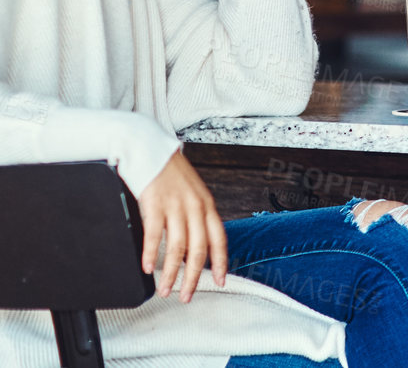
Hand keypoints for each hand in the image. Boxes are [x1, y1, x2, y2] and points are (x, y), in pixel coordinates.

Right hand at [138, 151, 226, 301]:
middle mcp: (195, 207)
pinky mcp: (155, 203)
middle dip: (194, 277)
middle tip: (187, 296)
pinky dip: (151, 254)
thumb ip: (195, 217)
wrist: (151, 149)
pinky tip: (148, 268)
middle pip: (198, 250)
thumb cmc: (170, 173)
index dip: (221, 263)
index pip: (219, 239)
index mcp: (207, 205)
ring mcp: (175, 205)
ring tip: (166, 289)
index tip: (220, 281)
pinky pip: (154, 235)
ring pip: (178, 248)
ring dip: (171, 273)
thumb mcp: (193, 194)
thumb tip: (193, 246)